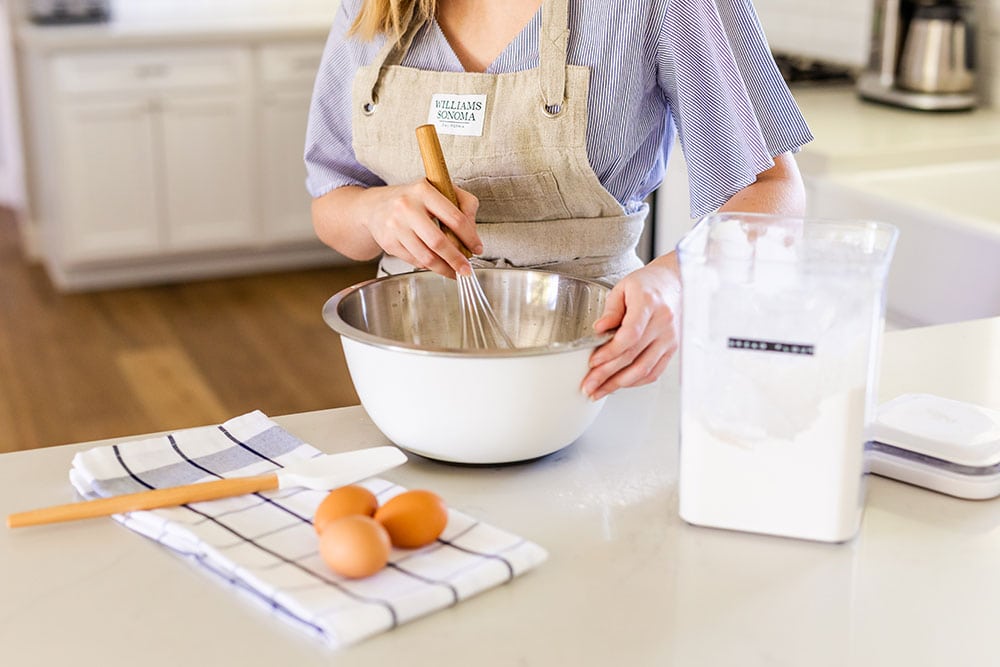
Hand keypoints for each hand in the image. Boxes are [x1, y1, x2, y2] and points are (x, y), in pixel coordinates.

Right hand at [358, 180, 481, 277]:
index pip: (454, 218)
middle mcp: (407, 207)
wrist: (375, 206)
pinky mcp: (388, 242)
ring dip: (444, 268)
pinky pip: (414, 261)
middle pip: (438, 241)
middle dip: (456, 259)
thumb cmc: (414, 199)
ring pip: (425, 256)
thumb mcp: (439, 190)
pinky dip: (428, 266)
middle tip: (467, 269)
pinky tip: (437, 264)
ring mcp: (395, 226)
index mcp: (424, 191)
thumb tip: (473, 231)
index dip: (470, 237)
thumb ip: (464, 204)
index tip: (477, 248)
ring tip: (454, 271)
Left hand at [581, 253, 681, 399]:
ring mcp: (670, 339)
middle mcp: (663, 323)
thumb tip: (599, 329)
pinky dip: (636, 382)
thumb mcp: (624, 287)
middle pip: (633, 356)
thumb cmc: (649, 284)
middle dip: (607, 375)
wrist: (676, 282)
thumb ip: (611, 310)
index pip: (630, 335)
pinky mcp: (672, 349)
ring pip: (644, 369)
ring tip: (599, 391)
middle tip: (588, 385)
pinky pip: (654, 371)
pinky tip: (619, 384)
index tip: (593, 362)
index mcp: (649, 304)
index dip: (610, 352)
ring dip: (619, 384)